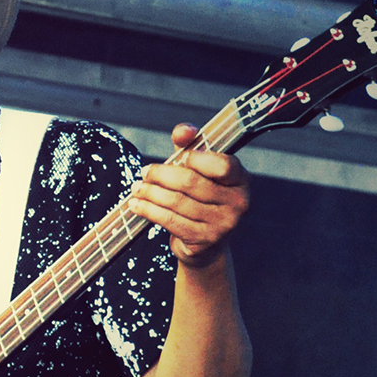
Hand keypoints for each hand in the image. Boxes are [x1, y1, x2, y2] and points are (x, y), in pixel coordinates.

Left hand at [129, 123, 249, 267]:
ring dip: (150, 193)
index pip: (222, 165)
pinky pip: (170, 221)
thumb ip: (190, 146)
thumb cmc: (202, 198)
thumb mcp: (199, 170)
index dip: (197, 158)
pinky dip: (149, 211)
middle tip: (144, 172)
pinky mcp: (204, 241)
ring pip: (177, 202)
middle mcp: (238, 203)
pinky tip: (137, 205)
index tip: (179, 156)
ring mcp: (223, 225)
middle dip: (161, 175)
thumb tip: (183, 131)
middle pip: (191, 182)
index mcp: (241, 180)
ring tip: (136, 188)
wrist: (208, 245)